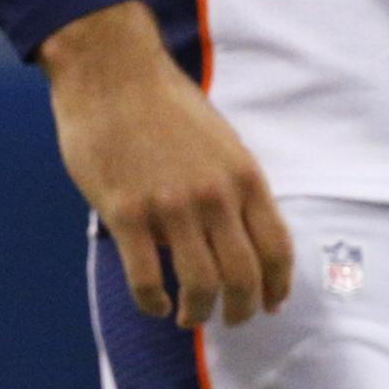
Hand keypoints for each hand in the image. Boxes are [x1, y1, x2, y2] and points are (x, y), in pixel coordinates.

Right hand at [40, 0, 292, 327]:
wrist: (110, 69)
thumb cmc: (162, 100)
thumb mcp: (219, 139)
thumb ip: (232, 185)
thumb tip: (235, 234)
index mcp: (243, 175)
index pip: (277, 249)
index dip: (277, 287)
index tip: (271, 305)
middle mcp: (214, 196)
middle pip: (243, 278)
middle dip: (242, 310)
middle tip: (230, 319)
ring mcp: (170, 207)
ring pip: (200, 286)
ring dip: (198, 313)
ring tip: (189, 317)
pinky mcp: (126, 213)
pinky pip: (147, 279)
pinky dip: (153, 302)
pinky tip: (154, 303)